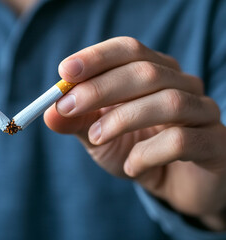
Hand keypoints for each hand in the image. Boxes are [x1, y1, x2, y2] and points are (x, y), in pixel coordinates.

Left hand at [44, 37, 225, 230]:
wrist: (176, 187)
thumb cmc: (137, 152)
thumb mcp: (98, 137)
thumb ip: (76, 122)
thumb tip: (48, 112)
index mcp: (155, 72)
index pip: (129, 50)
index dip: (96, 57)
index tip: (65, 72)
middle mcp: (183, 85)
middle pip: (146, 72)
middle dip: (100, 88)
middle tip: (67, 106)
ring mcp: (204, 113)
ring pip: (167, 102)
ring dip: (121, 119)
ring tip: (95, 138)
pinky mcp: (216, 145)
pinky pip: (182, 140)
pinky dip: (148, 153)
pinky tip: (132, 166)